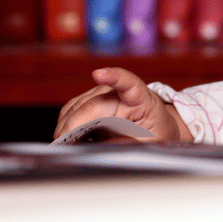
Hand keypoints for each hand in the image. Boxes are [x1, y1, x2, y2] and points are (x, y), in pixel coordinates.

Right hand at [54, 68, 190, 142]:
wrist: (157, 126)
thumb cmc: (156, 132)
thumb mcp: (152, 142)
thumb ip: (129, 144)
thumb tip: (100, 147)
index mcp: (141, 99)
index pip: (128, 83)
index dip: (114, 77)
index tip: (98, 74)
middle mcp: (118, 92)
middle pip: (90, 105)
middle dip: (73, 127)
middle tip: (65, 147)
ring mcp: (101, 94)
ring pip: (75, 108)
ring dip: (66, 128)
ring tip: (68, 146)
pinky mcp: (89, 101)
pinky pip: (70, 112)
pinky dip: (66, 126)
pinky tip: (70, 140)